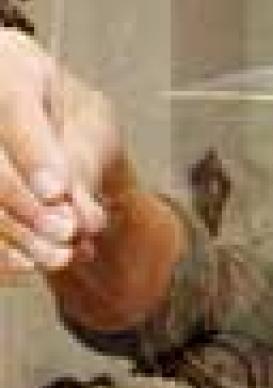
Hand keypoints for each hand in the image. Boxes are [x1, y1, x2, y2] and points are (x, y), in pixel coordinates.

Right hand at [0, 28, 124, 273]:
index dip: (34, 153)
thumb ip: (85, 164)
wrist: (49, 124)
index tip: (57, 190)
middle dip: (27, 205)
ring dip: (16, 232)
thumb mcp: (92, 126)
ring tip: (58, 254)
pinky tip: (27, 263)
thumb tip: (80, 218)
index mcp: (9, 66)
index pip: (12, 107)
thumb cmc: (69, 116)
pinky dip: (1, 249)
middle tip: (67, 231)